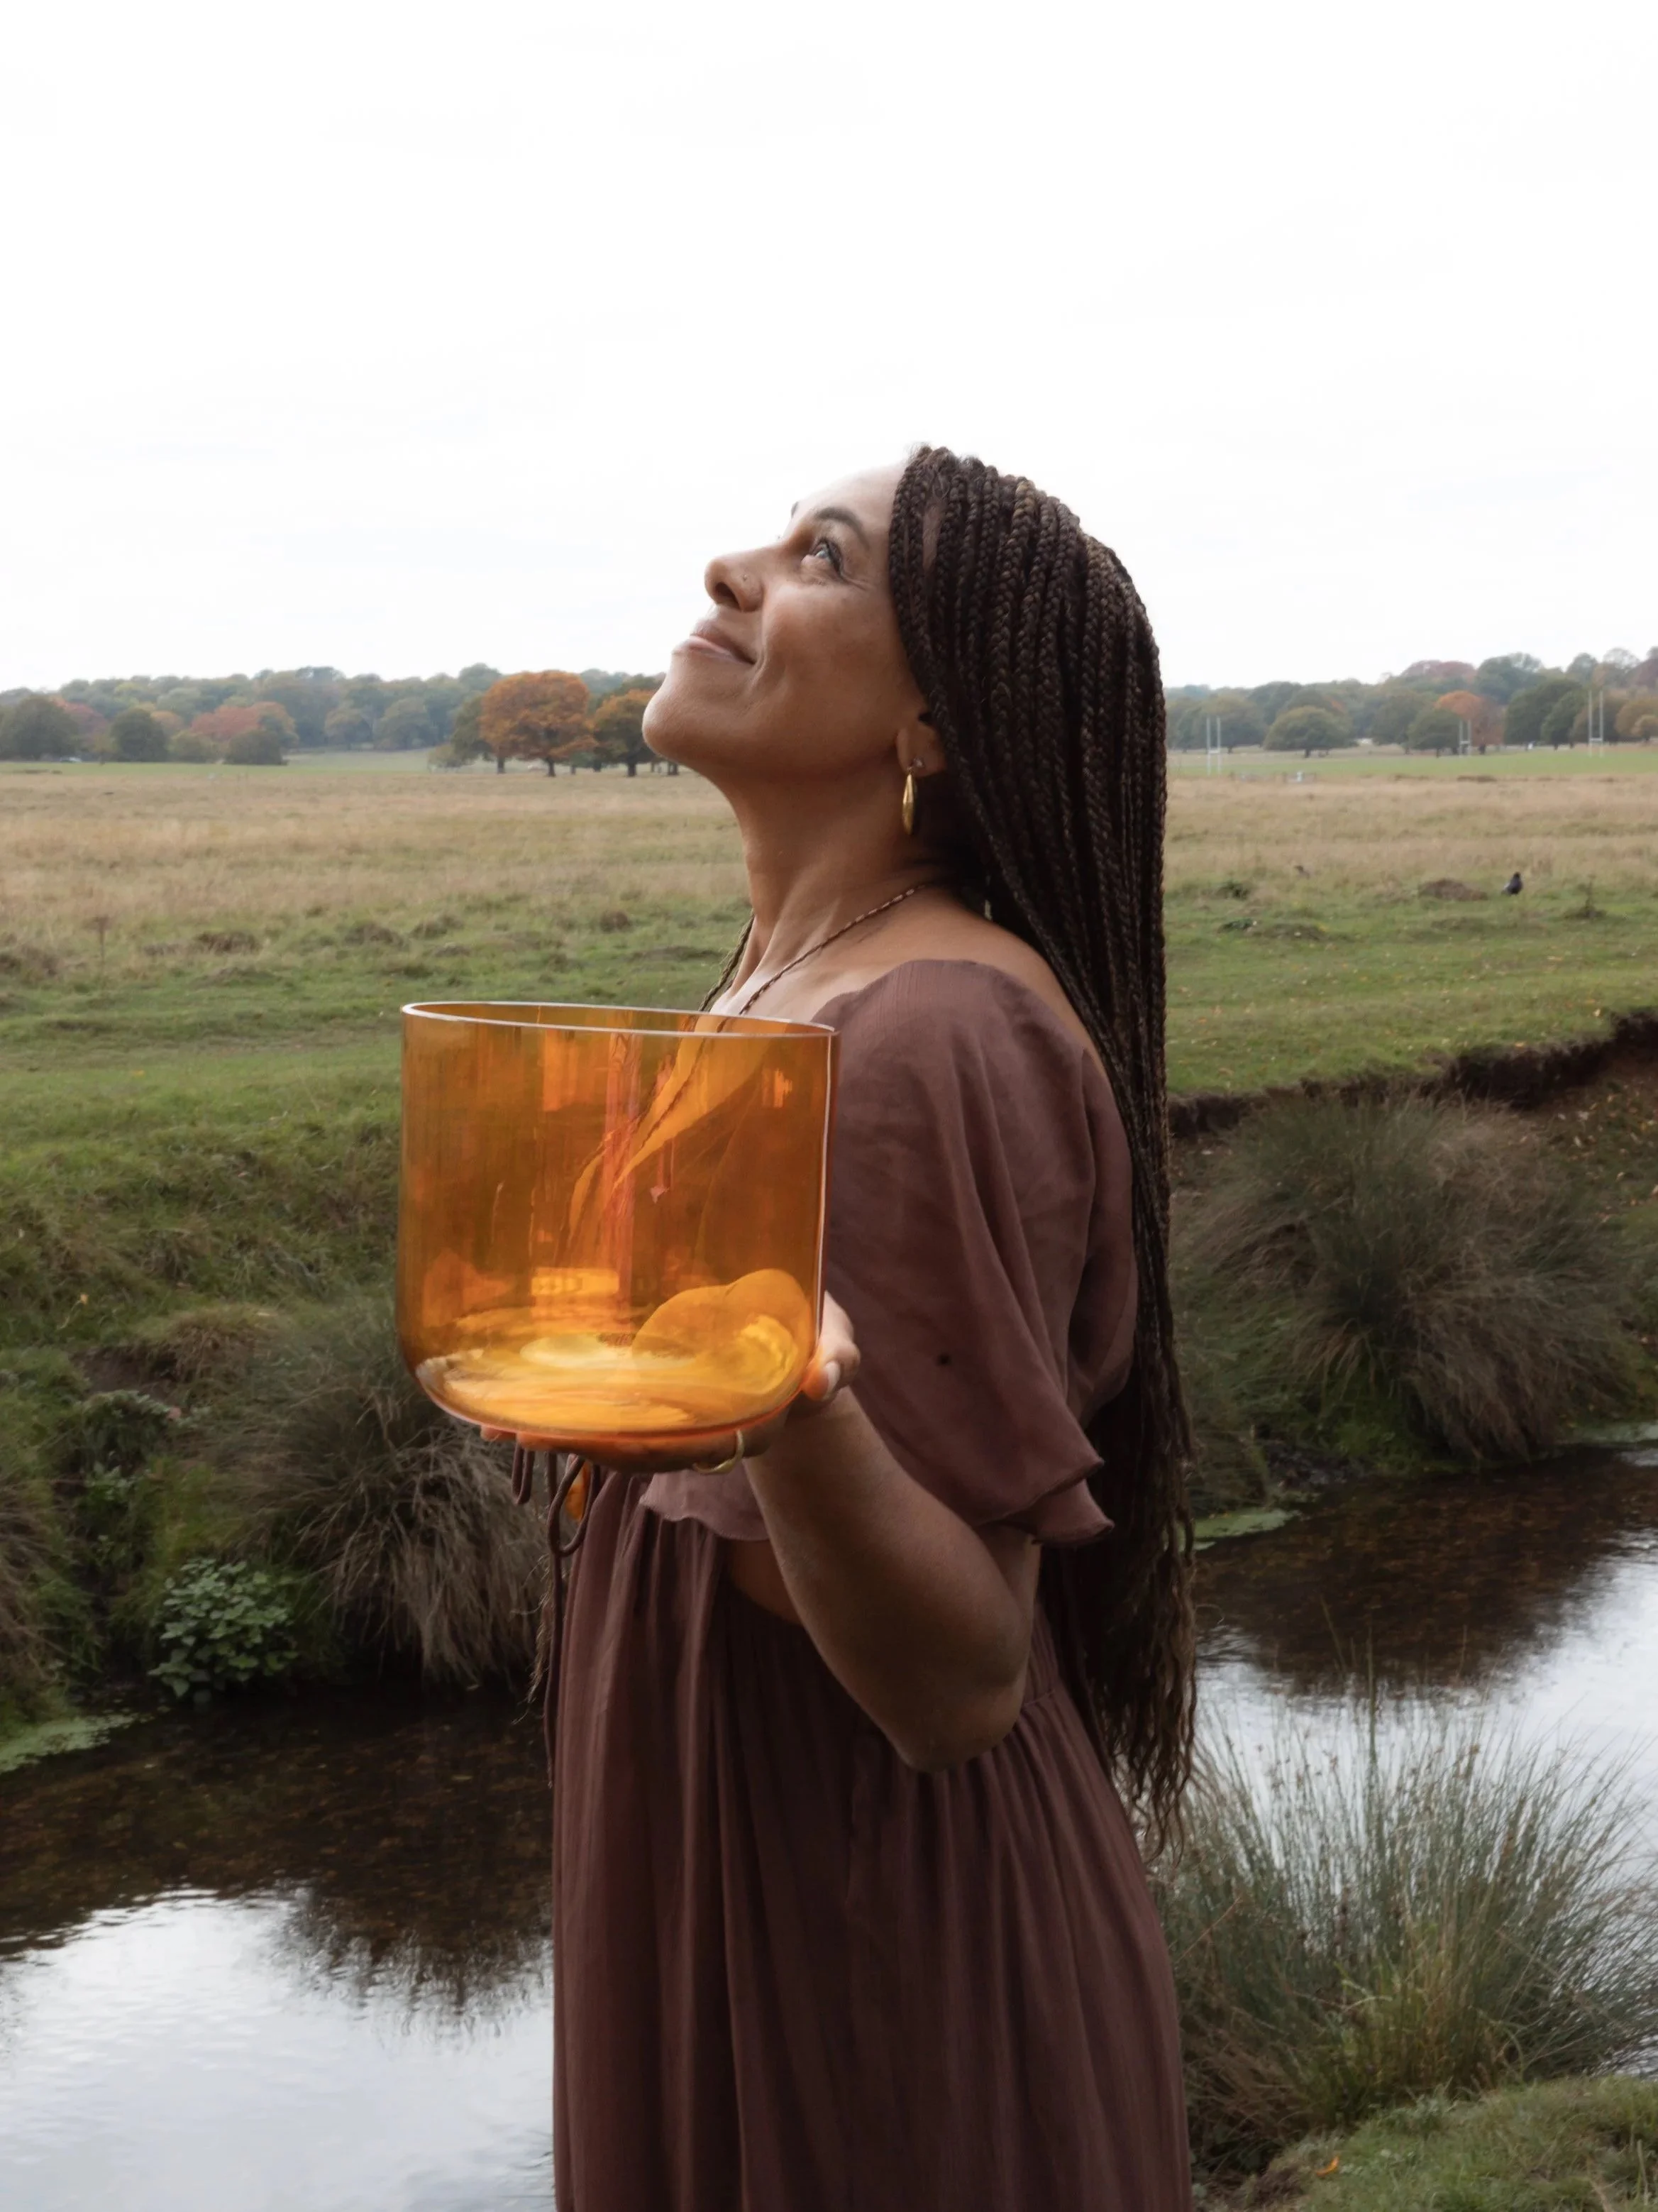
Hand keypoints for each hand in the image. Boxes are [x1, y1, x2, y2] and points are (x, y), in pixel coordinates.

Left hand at [478, 1293, 860, 1473]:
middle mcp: (701, 1431)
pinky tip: (506, 1401)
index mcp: (747, 1425)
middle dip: (582, 1446)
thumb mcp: (836, 1340)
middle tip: (522, 1434)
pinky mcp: (650, 1392)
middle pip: (638, 1451)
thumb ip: (836, 1359)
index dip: (650, 1450)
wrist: (792, 1334)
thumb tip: (823, 1380)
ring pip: (611, 1434)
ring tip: (495, 1425)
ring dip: (556, 1433)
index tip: (604, 1446)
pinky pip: (603, 1406)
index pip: (696, 1449)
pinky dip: (559, 1408)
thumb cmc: (816, 1337)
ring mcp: (671, 1415)